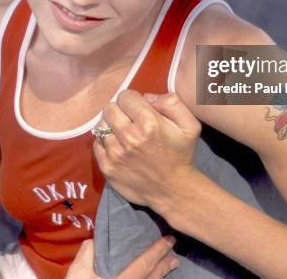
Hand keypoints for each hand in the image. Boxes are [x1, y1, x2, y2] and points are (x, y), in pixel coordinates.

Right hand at [65, 235, 178, 277]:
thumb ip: (88, 252)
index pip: (145, 263)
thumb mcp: (78, 272)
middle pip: (153, 278)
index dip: (158, 251)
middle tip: (175, 258)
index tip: (169, 239)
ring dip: (160, 278)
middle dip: (164, 266)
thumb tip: (95, 240)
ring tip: (168, 269)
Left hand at [92, 90, 201, 209]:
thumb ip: (171, 102)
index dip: (134, 100)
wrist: (173, 190)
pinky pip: (96, 144)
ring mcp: (115, 153)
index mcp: (149, 123)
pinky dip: (105, 142)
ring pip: (101, 125)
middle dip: (120, 110)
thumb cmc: (181, 154)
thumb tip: (147, 97)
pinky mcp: (107, 167)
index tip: (140, 109)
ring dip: (112, 126)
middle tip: (130, 119)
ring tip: (124, 133)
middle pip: (110, 108)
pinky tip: (118, 146)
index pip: (125, 96)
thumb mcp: (189, 125)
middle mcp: (129, 137)